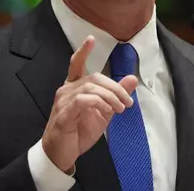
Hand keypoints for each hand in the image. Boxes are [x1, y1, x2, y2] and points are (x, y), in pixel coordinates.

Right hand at [41, 35, 137, 172]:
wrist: (61, 154)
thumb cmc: (79, 132)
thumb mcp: (104, 112)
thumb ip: (116, 95)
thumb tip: (132, 79)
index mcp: (74, 88)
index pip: (76, 64)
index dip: (83, 51)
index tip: (91, 39)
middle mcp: (66, 90)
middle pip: (94, 77)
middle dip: (115, 88)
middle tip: (127, 102)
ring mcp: (63, 101)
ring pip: (90, 87)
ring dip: (110, 97)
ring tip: (120, 109)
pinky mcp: (64, 113)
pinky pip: (83, 100)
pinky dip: (98, 103)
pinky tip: (106, 111)